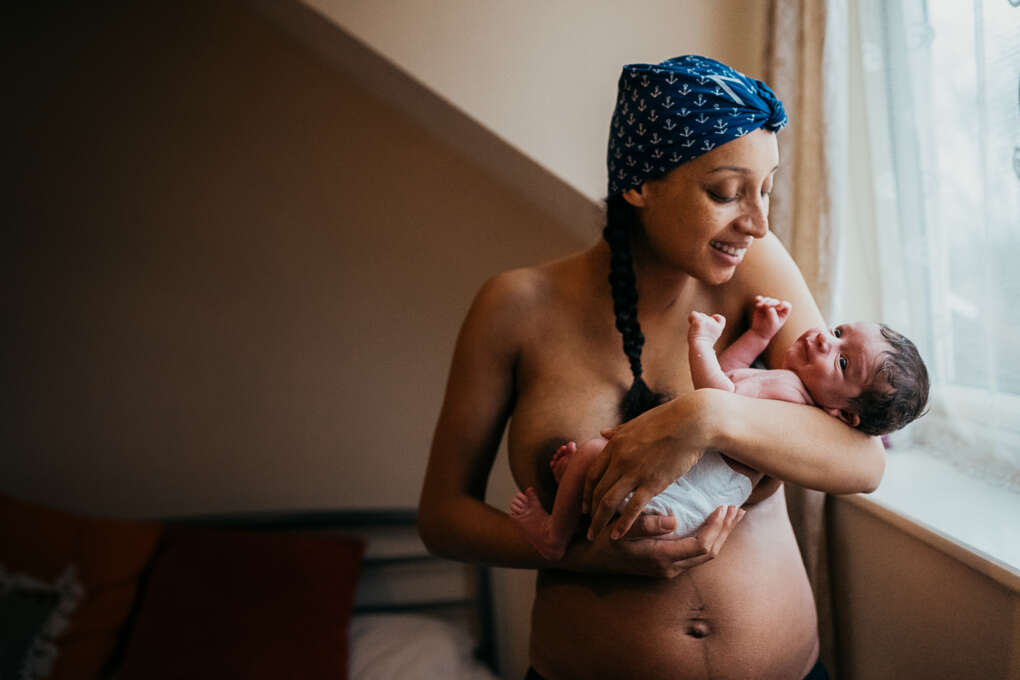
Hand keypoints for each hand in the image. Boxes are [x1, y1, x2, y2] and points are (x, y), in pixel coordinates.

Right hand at [568, 505, 745, 577]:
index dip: (717, 527)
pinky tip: (711, 524)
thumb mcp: (618, 529)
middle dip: (725, 531)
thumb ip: (645, 525)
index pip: (701, 545)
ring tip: (731, 515)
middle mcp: (668, 567)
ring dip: (720, 535)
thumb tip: (673, 521)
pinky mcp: (665, 563)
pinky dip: (709, 538)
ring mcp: (667, 568)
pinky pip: (695, 553)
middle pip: (709, 552)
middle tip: (736, 509)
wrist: (586, 559)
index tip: (724, 507)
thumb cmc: (601, 540)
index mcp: (660, 557)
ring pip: (705, 555)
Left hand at [583, 391, 719, 540]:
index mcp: (614, 445)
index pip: (592, 474)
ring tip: (595, 535)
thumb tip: (602, 433)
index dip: (586, 493)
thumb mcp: (636, 423)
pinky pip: (633, 508)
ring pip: (609, 502)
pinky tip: (617, 535)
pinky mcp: (653, 483)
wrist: (692, 422)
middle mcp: (619, 460)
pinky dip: (623, 524)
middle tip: (587, 524)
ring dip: (599, 521)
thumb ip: (618, 431)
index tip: (585, 506)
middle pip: (597, 491)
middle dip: (590, 511)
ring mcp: (635, 472)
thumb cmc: (667, 419)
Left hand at [687, 311, 725, 344]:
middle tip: (699, 333)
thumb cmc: (703, 346)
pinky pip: (693, 314)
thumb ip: (708, 330)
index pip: (721, 319)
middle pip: (705, 317)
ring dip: (695, 322)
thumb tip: (700, 324)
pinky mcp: (699, 320)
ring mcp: (707, 321)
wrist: (700, 348)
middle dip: (700, 322)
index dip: (716, 318)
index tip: (712, 320)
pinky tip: (691, 324)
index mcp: (718, 328)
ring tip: (696, 331)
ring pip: (699, 315)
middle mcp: (713, 323)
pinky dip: (690, 318)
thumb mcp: (709, 338)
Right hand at [750, 295, 790, 339]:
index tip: (778, 308)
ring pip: (768, 300)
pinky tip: (757, 299)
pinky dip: (759, 299)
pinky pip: (761, 300)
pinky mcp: (761, 306)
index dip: (784, 305)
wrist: (759, 332)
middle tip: (766, 306)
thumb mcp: (772, 323)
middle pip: (776, 301)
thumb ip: (771, 313)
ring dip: (764, 301)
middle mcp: (777, 309)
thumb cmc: (769, 329)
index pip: (787, 306)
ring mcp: (769, 307)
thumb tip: (767, 305)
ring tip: (758, 306)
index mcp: (783, 313)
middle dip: (771, 302)